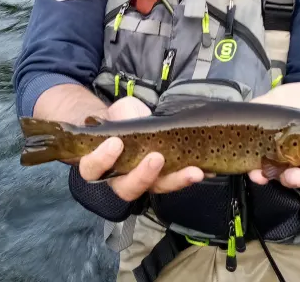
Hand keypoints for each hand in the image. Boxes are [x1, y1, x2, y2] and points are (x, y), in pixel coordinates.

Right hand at [76, 97, 204, 200]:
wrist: (132, 125)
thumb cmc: (119, 120)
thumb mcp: (119, 111)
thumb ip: (124, 115)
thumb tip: (137, 118)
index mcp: (99, 164)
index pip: (93, 168)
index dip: (102, 159)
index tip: (116, 143)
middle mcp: (120, 179)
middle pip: (127, 188)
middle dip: (143, 175)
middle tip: (157, 158)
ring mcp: (144, 182)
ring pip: (156, 188)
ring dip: (176, 180)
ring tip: (194, 171)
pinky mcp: (164, 179)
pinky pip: (176, 181)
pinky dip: (191, 175)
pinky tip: (207, 170)